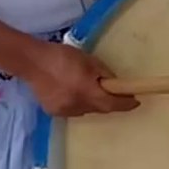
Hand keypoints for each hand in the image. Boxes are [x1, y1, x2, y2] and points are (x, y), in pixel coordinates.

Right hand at [22, 41, 139, 116]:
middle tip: (115, 93)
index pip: (112, 103)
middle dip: (109, 102)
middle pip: (100, 108)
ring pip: (86, 110)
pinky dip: (78, 103)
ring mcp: (64, 110)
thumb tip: (113, 84)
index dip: (126, 104)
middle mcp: (77, 105)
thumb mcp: (89, 60)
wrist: (32, 62)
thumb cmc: (62, 57)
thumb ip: (104, 74)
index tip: (136, 102)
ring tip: (88, 89)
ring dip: (92, 103)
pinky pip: (73, 110)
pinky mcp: (53, 111)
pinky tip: (72, 92)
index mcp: (87, 91)